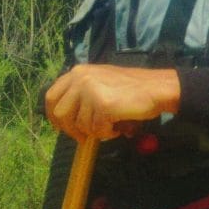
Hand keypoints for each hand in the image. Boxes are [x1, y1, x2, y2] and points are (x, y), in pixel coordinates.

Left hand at [45, 64, 180, 139]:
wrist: (157, 88)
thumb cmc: (132, 88)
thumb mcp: (101, 81)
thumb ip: (82, 92)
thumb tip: (65, 117)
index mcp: (78, 72)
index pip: (52, 96)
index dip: (53, 115)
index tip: (61, 127)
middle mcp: (81, 78)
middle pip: (60, 112)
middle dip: (71, 129)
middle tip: (83, 137)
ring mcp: (91, 90)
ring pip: (80, 124)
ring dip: (95, 130)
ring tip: (111, 125)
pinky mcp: (102, 105)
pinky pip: (97, 129)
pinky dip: (108, 132)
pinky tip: (118, 126)